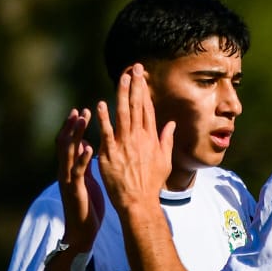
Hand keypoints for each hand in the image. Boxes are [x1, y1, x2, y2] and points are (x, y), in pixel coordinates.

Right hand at [55, 107, 103, 247]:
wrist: (82, 231)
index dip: (72, 126)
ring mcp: (68, 180)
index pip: (68, 142)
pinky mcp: (75, 190)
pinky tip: (89, 147)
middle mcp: (65, 171)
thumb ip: (85, 163)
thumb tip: (85, 144)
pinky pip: (78, 171)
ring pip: (68, 153)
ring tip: (83, 120)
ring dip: (75, 135)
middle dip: (72, 126)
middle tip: (80, 110)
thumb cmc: (87, 206)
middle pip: (64, 143)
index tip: (80, 110)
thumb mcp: (88, 180)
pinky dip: (83, 158)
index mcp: (69, 168)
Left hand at [97, 64, 173, 213]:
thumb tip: (170, 124)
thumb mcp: (164, 161)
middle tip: (134, 68)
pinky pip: (107, 132)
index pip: (147, 108)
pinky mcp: (111, 154)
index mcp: (150, 138)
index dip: (143, 90)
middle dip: (135, 86)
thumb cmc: (151, 184)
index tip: (141, 75)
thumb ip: (166, 140)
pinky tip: (101, 104)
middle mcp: (139, 138)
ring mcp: (124, 145)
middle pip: (136, 107)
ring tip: (121, 78)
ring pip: (123, 114)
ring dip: (122, 95)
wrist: (139, 202)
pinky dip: (104, 118)